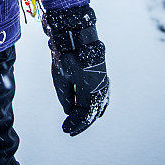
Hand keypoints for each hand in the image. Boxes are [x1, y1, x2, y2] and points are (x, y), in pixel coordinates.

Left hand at [43, 5, 109, 135]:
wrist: (77, 34)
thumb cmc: (67, 55)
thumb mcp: (61, 78)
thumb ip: (66, 97)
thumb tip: (69, 111)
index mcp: (91, 91)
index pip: (83, 115)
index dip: (75, 124)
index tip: (65, 130)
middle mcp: (101, 88)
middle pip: (92, 112)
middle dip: (81, 122)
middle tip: (70, 130)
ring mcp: (103, 82)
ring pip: (99, 105)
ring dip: (89, 114)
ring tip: (79, 123)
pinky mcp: (102, 76)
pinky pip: (101, 96)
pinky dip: (96, 105)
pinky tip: (91, 109)